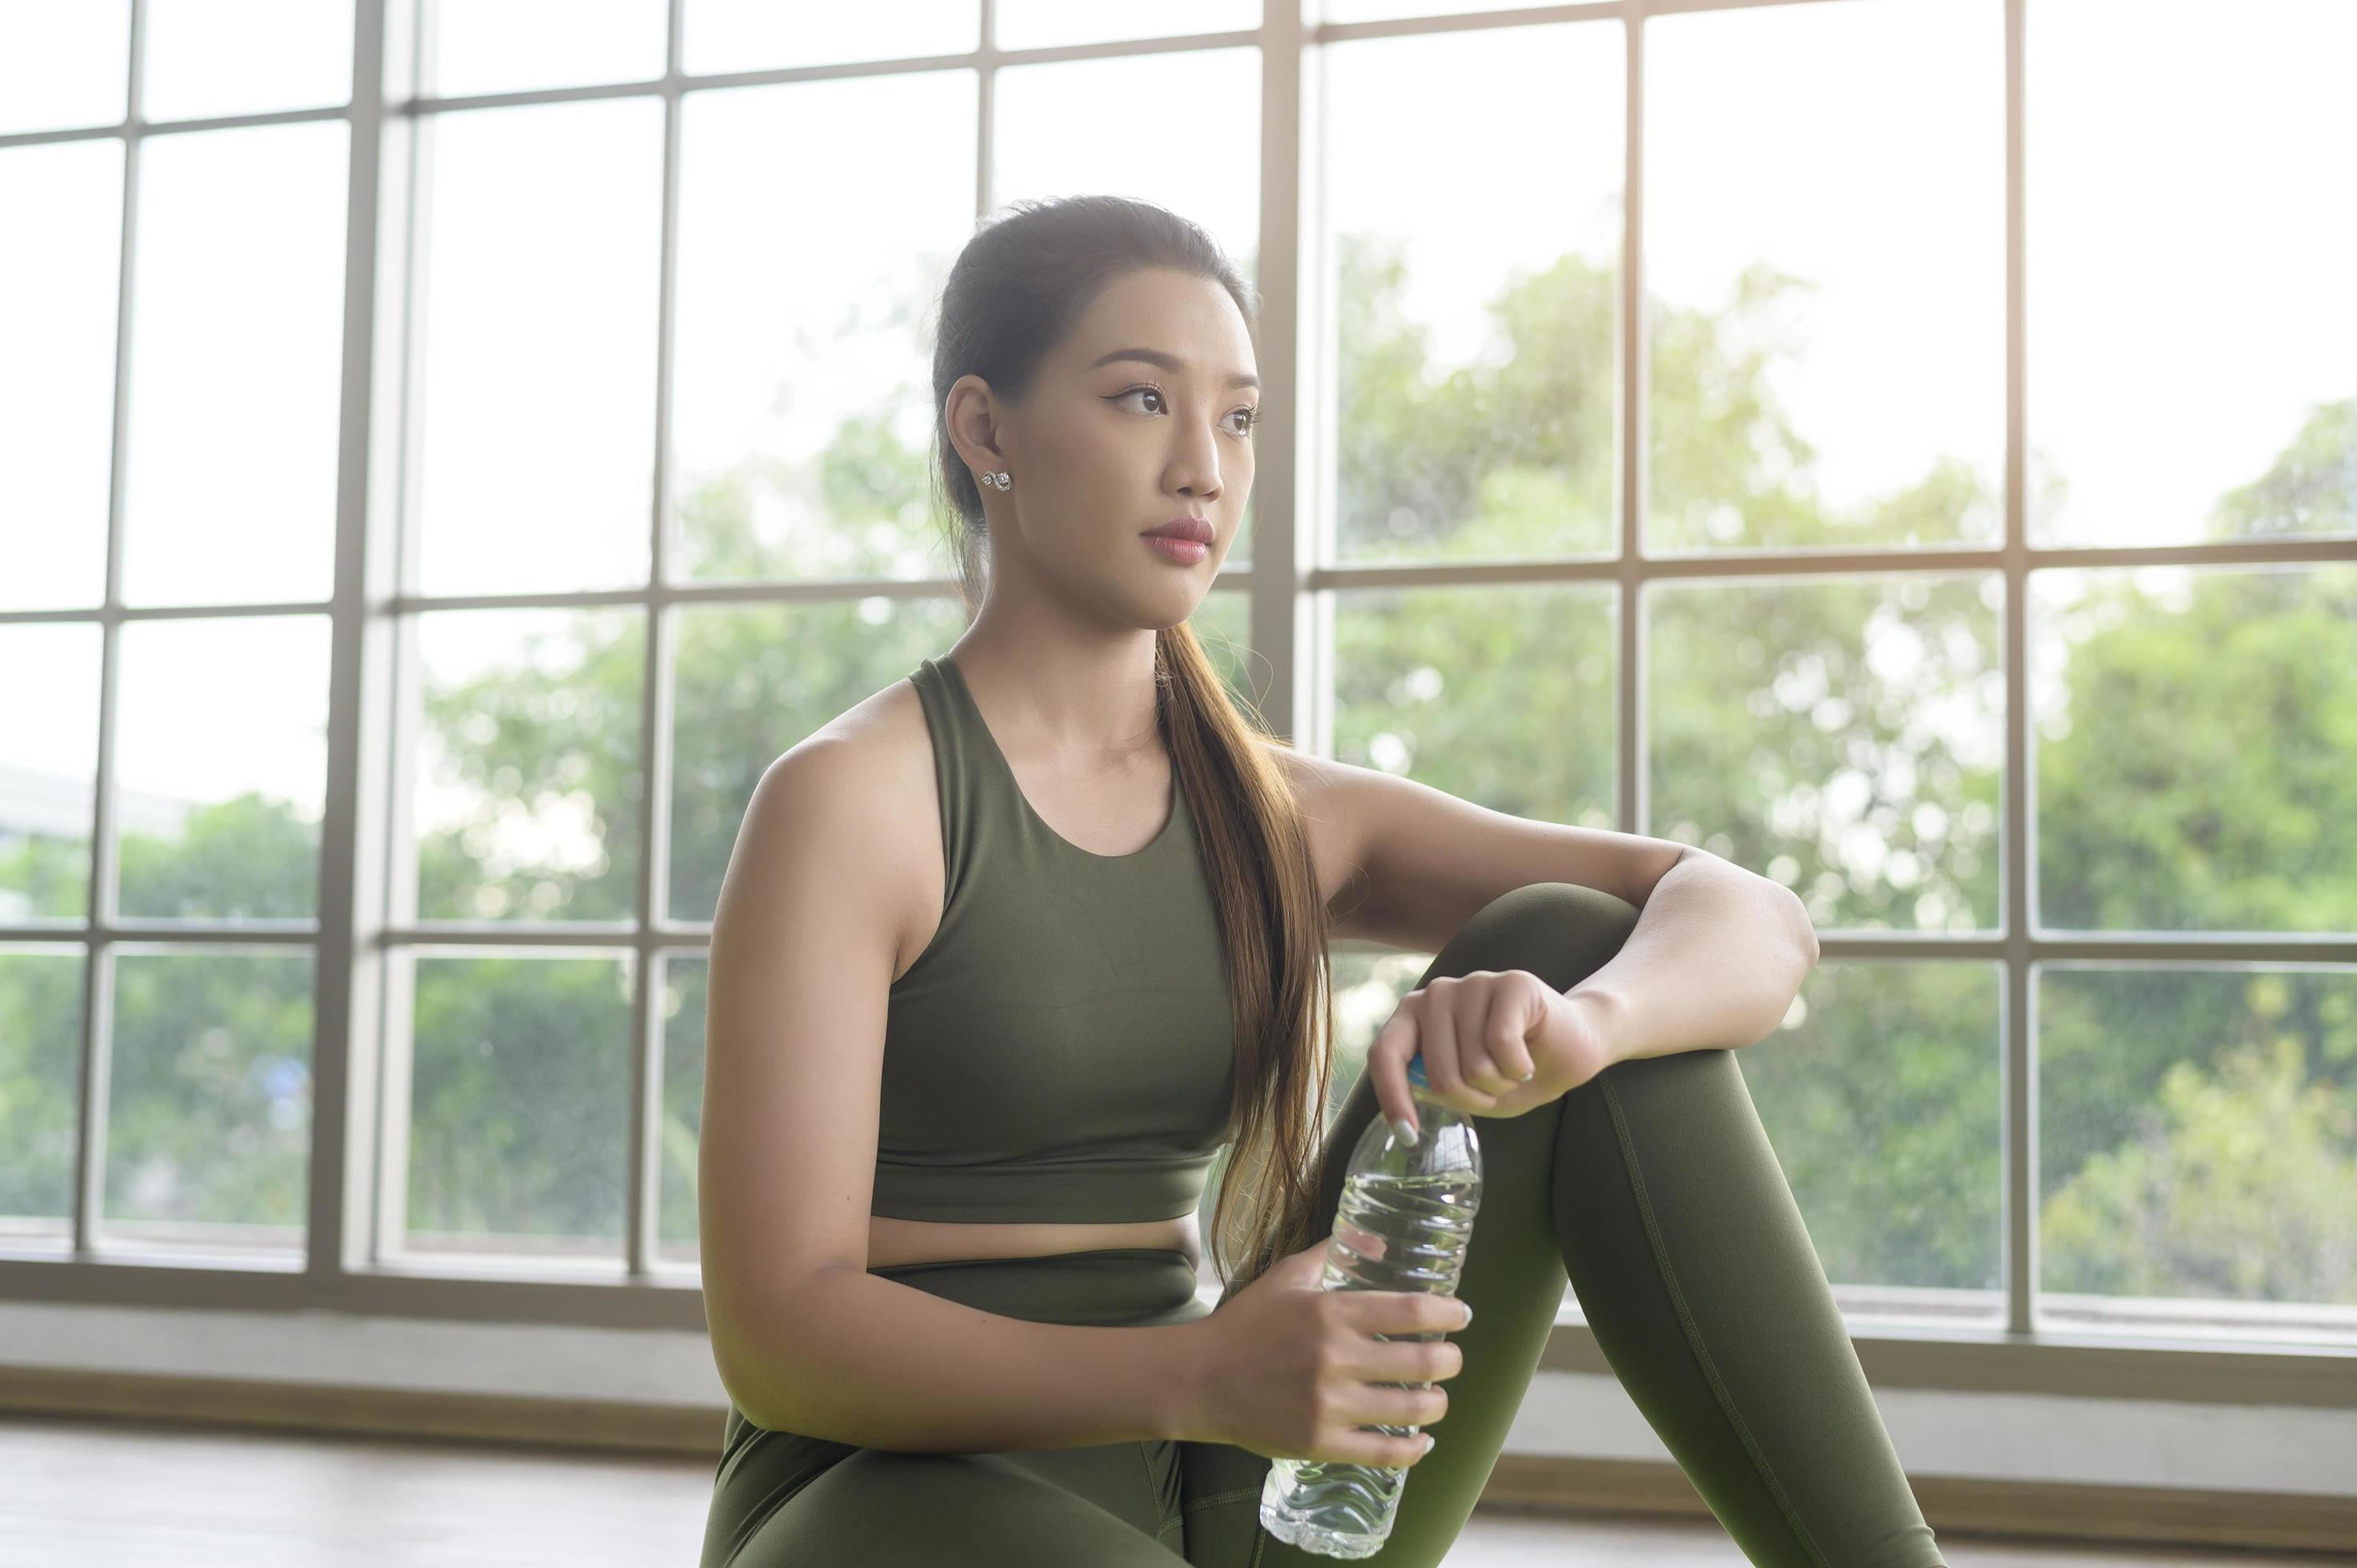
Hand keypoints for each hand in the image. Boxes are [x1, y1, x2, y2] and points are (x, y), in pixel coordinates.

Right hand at [1175, 1235, 1469, 1466]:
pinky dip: (1413, 1448)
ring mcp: (1330, 1405)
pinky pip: (1384, 1452)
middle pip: (1423, 1362)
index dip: (1449, 1313)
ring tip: (1437, 1397)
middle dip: (1450, 1361)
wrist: (1201, 1379)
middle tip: (1452, 1359)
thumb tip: (1378, 1240)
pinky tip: (1421, 1440)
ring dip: (1437, 1403)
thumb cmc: (1246, 1324)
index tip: (1461, 1316)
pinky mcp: (1321, 1443)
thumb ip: (1333, 1252)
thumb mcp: (1287, 1276)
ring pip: (1411, 1409)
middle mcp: (1336, 1359)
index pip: (1413, 1310)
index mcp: (1331, 1313)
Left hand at [1371, 976, 1616, 1142]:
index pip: (1386, 1053)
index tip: (1408, 1136)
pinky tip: (1528, 1059)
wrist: (1574, 1046)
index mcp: (1414, 1015)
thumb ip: (1434, 1087)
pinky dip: (1519, 1068)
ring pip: (1473, 1065)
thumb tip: (1414, 1092)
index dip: (1392, 1097)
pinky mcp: (1512, 983)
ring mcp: (1473, 983)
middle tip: (1496, 1088)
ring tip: (1513, 1069)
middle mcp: (1437, 993)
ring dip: (1501, 1084)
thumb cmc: (1514, 1069)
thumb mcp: (1469, 1091)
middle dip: (1473, 1099)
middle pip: (1439, 1073)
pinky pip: (1502, 1045)